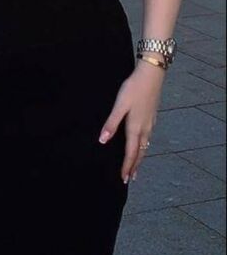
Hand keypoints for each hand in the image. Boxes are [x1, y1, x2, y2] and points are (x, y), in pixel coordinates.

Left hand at [98, 60, 164, 183]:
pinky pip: (148, 138)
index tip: (124, 178)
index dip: (127, 166)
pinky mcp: (152, 117)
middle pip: (140, 152)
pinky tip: (142, 144)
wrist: (151, 75)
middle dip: (135, 166)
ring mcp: (150, 123)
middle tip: (131, 178)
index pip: (131, 153)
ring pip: (145, 146)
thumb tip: (103, 140)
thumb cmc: (133, 89)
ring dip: (140, 158)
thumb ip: (111, 124)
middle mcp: (145, 129)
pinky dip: (144, 147)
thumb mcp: (119, 106)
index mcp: (135, 128)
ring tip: (136, 166)